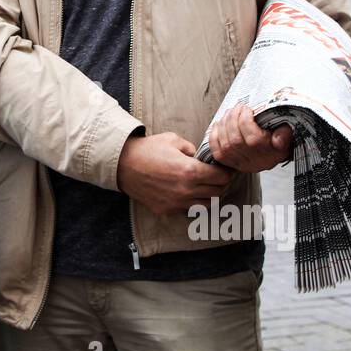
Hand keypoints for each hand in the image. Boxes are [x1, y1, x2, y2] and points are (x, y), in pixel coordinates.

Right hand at [115, 132, 234, 215]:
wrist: (123, 165)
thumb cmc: (148, 150)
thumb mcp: (173, 140)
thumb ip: (192, 148)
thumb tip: (200, 157)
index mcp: (190, 171)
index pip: (222, 177)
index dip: (227, 172)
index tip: (226, 169)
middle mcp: (186, 190)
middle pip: (218, 193)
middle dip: (222, 184)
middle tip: (219, 178)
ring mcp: (176, 203)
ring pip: (206, 205)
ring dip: (210, 196)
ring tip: (206, 187)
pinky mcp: (167, 209)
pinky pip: (188, 209)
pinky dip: (193, 202)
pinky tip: (189, 193)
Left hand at [207, 104, 292, 173]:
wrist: (271, 153)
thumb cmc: (278, 139)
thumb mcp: (287, 134)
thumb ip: (286, 133)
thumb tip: (279, 138)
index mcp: (269, 154)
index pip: (253, 139)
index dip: (246, 120)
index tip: (247, 108)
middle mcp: (253, 161)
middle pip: (235, 140)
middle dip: (233, 118)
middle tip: (237, 107)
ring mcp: (239, 163)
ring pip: (225, 144)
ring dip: (224, 123)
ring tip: (230, 112)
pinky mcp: (229, 163)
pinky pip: (216, 151)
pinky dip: (214, 135)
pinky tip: (219, 124)